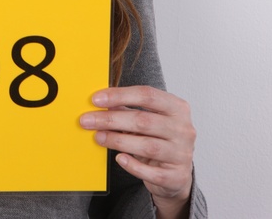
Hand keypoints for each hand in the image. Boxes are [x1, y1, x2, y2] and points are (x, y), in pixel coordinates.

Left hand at [79, 86, 194, 216]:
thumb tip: (100, 103)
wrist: (176, 174)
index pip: (148, 95)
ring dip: (118, 141)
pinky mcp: (176, 176)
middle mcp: (184, 129)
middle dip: (111, 120)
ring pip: (147, 146)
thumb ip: (127, 111)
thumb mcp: (147, 122)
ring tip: (98, 137)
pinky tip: (119, 159)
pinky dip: (133, 165)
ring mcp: (182, 154)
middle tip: (87, 120)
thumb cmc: (159, 141)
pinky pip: (151, 172)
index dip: (120, 95)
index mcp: (177, 108)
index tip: (95, 99)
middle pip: (144, 121)